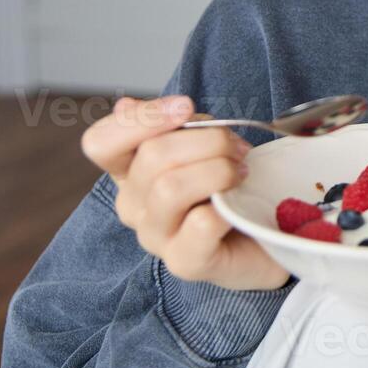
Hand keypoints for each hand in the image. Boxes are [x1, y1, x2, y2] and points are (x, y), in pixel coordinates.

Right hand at [81, 95, 288, 290]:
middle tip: (238, 147)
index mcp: (130, 171)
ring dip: (218, 169)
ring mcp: (155, 237)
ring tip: (242, 172)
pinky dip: (226, 207)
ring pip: (170, 188)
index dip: (140, 119)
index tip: (186, 108)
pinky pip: (200, 224)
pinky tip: (238, 205)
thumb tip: (125, 104)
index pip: (100, 142)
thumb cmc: (232, 184)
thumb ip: (173, 125)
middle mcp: (133, 205)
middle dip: (206, 140)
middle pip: (151, 156)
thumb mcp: (203, 143)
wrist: (267, 232)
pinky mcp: (185, 263)